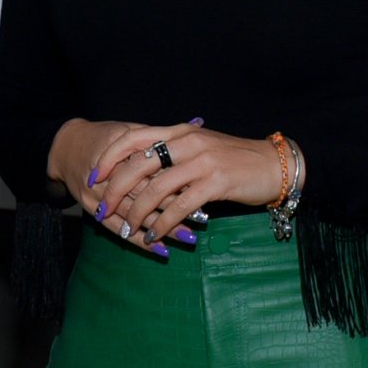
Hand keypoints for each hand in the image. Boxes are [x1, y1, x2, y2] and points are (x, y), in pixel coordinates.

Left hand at [53, 119, 295, 254]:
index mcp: (179, 131)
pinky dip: (162, 223)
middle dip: (115, 189)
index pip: (133, 138)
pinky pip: (179, 206)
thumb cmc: (234, 160)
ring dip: (136, 213)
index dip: (109, 158)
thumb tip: (139, 172)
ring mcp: (202, 161)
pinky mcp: (216, 182)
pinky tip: (154, 236)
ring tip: (126, 230)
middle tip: (102, 209)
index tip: (94, 177)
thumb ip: (172, 155)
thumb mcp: (199, 149)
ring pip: (156, 188)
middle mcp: (187, 142)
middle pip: (138, 164)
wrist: (273, 165)